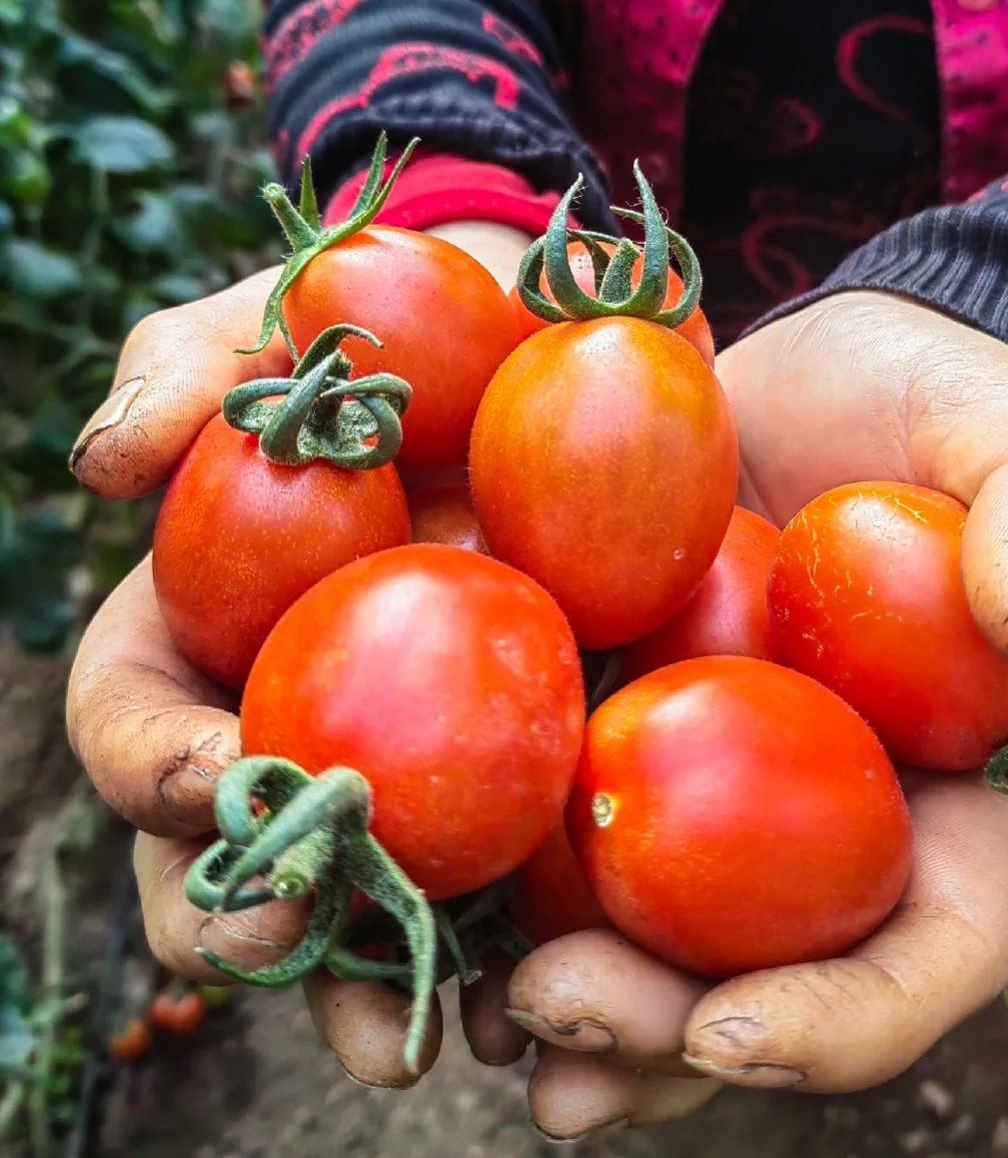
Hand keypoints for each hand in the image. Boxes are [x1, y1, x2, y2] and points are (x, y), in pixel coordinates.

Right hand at [68, 217, 530, 1089]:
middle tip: (294, 942)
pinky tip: (556, 987)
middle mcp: (301, 711)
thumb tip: (106, 460)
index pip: (137, 713)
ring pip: (365, 905)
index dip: (148, 759)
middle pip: (228, 854)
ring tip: (427, 1035)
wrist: (570, 322)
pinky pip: (514, 888)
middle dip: (240, 918)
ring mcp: (419, 756)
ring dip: (374, 981)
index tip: (210, 777)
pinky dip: (520, 949)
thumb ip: (199, 362)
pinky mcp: (536, 767)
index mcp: (212, 618)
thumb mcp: (302, 304)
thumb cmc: (414, 304)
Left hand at [486, 293, 1007, 1138]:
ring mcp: (703, 797)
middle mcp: (819, 833)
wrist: (785, 378)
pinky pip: (543, 825)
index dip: (840, 1020)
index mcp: (947, 801)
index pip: (922, 953)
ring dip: (549, 997)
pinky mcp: (600, 733)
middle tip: (552, 1022)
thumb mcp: (1002, 436)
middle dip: (654, 1031)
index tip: (733, 1033)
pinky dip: (480, 874)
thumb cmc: (920, 409)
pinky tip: (402, 888)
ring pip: (637, 939)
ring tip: (467, 1012)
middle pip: (755, 983)